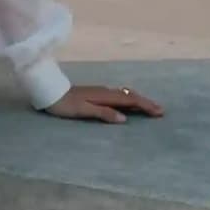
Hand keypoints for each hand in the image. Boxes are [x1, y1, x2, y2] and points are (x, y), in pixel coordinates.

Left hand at [43, 84, 163, 122]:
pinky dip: (128, 99)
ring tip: (149, 107)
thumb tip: (124, 118)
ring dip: (138, 100)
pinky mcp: (96, 94)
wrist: (49, 92)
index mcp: (104, 95)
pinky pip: (118, 95)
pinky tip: (129, 104)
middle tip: (160, 110)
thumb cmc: (64, 104)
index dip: (145, 106)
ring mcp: (101, 91)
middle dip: (146, 102)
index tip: (159, 112)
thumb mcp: (83, 110)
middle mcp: (105, 91)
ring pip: (125, 94)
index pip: (130, 100)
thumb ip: (103, 113)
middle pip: (130, 95)